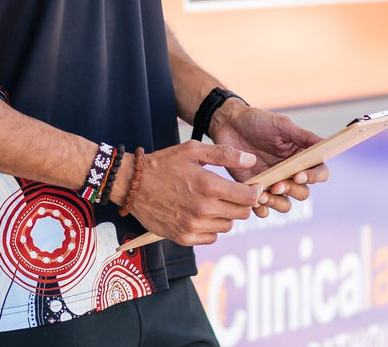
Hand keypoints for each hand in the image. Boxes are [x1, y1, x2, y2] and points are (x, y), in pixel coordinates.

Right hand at [122, 141, 262, 245]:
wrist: (132, 184)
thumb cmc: (164, 163)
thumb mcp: (193, 150)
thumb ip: (225, 154)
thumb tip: (251, 159)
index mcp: (209, 186)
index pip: (249, 198)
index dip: (255, 192)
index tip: (253, 187)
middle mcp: (204, 209)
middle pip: (242, 214)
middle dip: (241, 203)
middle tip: (232, 194)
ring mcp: (193, 226)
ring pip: (227, 226)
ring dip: (226, 215)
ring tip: (212, 202)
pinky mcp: (184, 238)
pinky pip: (211, 238)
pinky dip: (211, 228)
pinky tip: (200, 214)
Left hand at [211, 103, 328, 216]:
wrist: (229, 124)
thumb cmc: (257, 121)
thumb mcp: (282, 125)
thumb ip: (303, 136)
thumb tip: (325, 144)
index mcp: (300, 157)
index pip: (319, 173)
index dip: (314, 177)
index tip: (298, 175)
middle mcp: (289, 173)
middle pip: (303, 193)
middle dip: (292, 191)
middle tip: (276, 184)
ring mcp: (273, 183)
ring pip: (285, 204)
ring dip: (277, 203)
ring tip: (262, 194)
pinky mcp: (255, 191)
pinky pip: (263, 209)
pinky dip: (261, 208)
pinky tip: (254, 199)